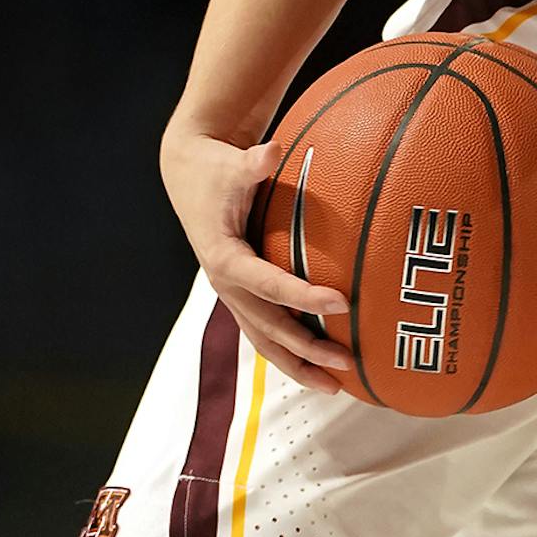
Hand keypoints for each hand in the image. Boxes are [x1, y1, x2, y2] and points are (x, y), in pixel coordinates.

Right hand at [160, 128, 351, 392]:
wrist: (189, 175)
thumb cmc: (218, 168)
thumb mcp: (232, 163)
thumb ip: (253, 163)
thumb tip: (271, 149)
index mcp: (224, 257)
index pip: (268, 284)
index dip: (303, 297)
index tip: (341, 303)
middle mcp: (225, 283)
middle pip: (268, 327)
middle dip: (306, 348)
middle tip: (347, 363)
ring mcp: (231, 294)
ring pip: (264, 340)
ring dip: (298, 364)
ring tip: (335, 388)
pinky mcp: (239, 295)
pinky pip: (264, 331)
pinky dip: (289, 352)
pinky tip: (319, 368)